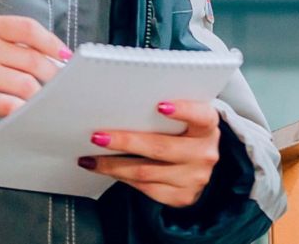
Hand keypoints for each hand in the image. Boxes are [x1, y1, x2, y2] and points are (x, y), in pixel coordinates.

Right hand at [0, 15, 69, 119]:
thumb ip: (5, 41)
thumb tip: (47, 54)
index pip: (28, 29)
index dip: (52, 42)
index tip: (64, 55)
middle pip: (32, 60)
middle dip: (51, 74)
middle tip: (57, 83)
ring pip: (25, 85)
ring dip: (38, 95)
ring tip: (40, 98)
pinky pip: (9, 105)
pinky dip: (21, 110)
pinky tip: (23, 112)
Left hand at [80, 100, 221, 207]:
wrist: (199, 164)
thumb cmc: (183, 132)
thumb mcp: (184, 118)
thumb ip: (165, 110)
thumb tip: (123, 103)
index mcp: (207, 127)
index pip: (201, 116)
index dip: (183, 111)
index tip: (160, 105)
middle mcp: (204, 153)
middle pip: (161, 148)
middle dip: (125, 141)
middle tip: (98, 137)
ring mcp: (194, 178)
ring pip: (146, 172)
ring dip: (113, 165)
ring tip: (91, 158)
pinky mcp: (181, 196)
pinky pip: (145, 187)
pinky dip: (122, 177)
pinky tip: (106, 169)